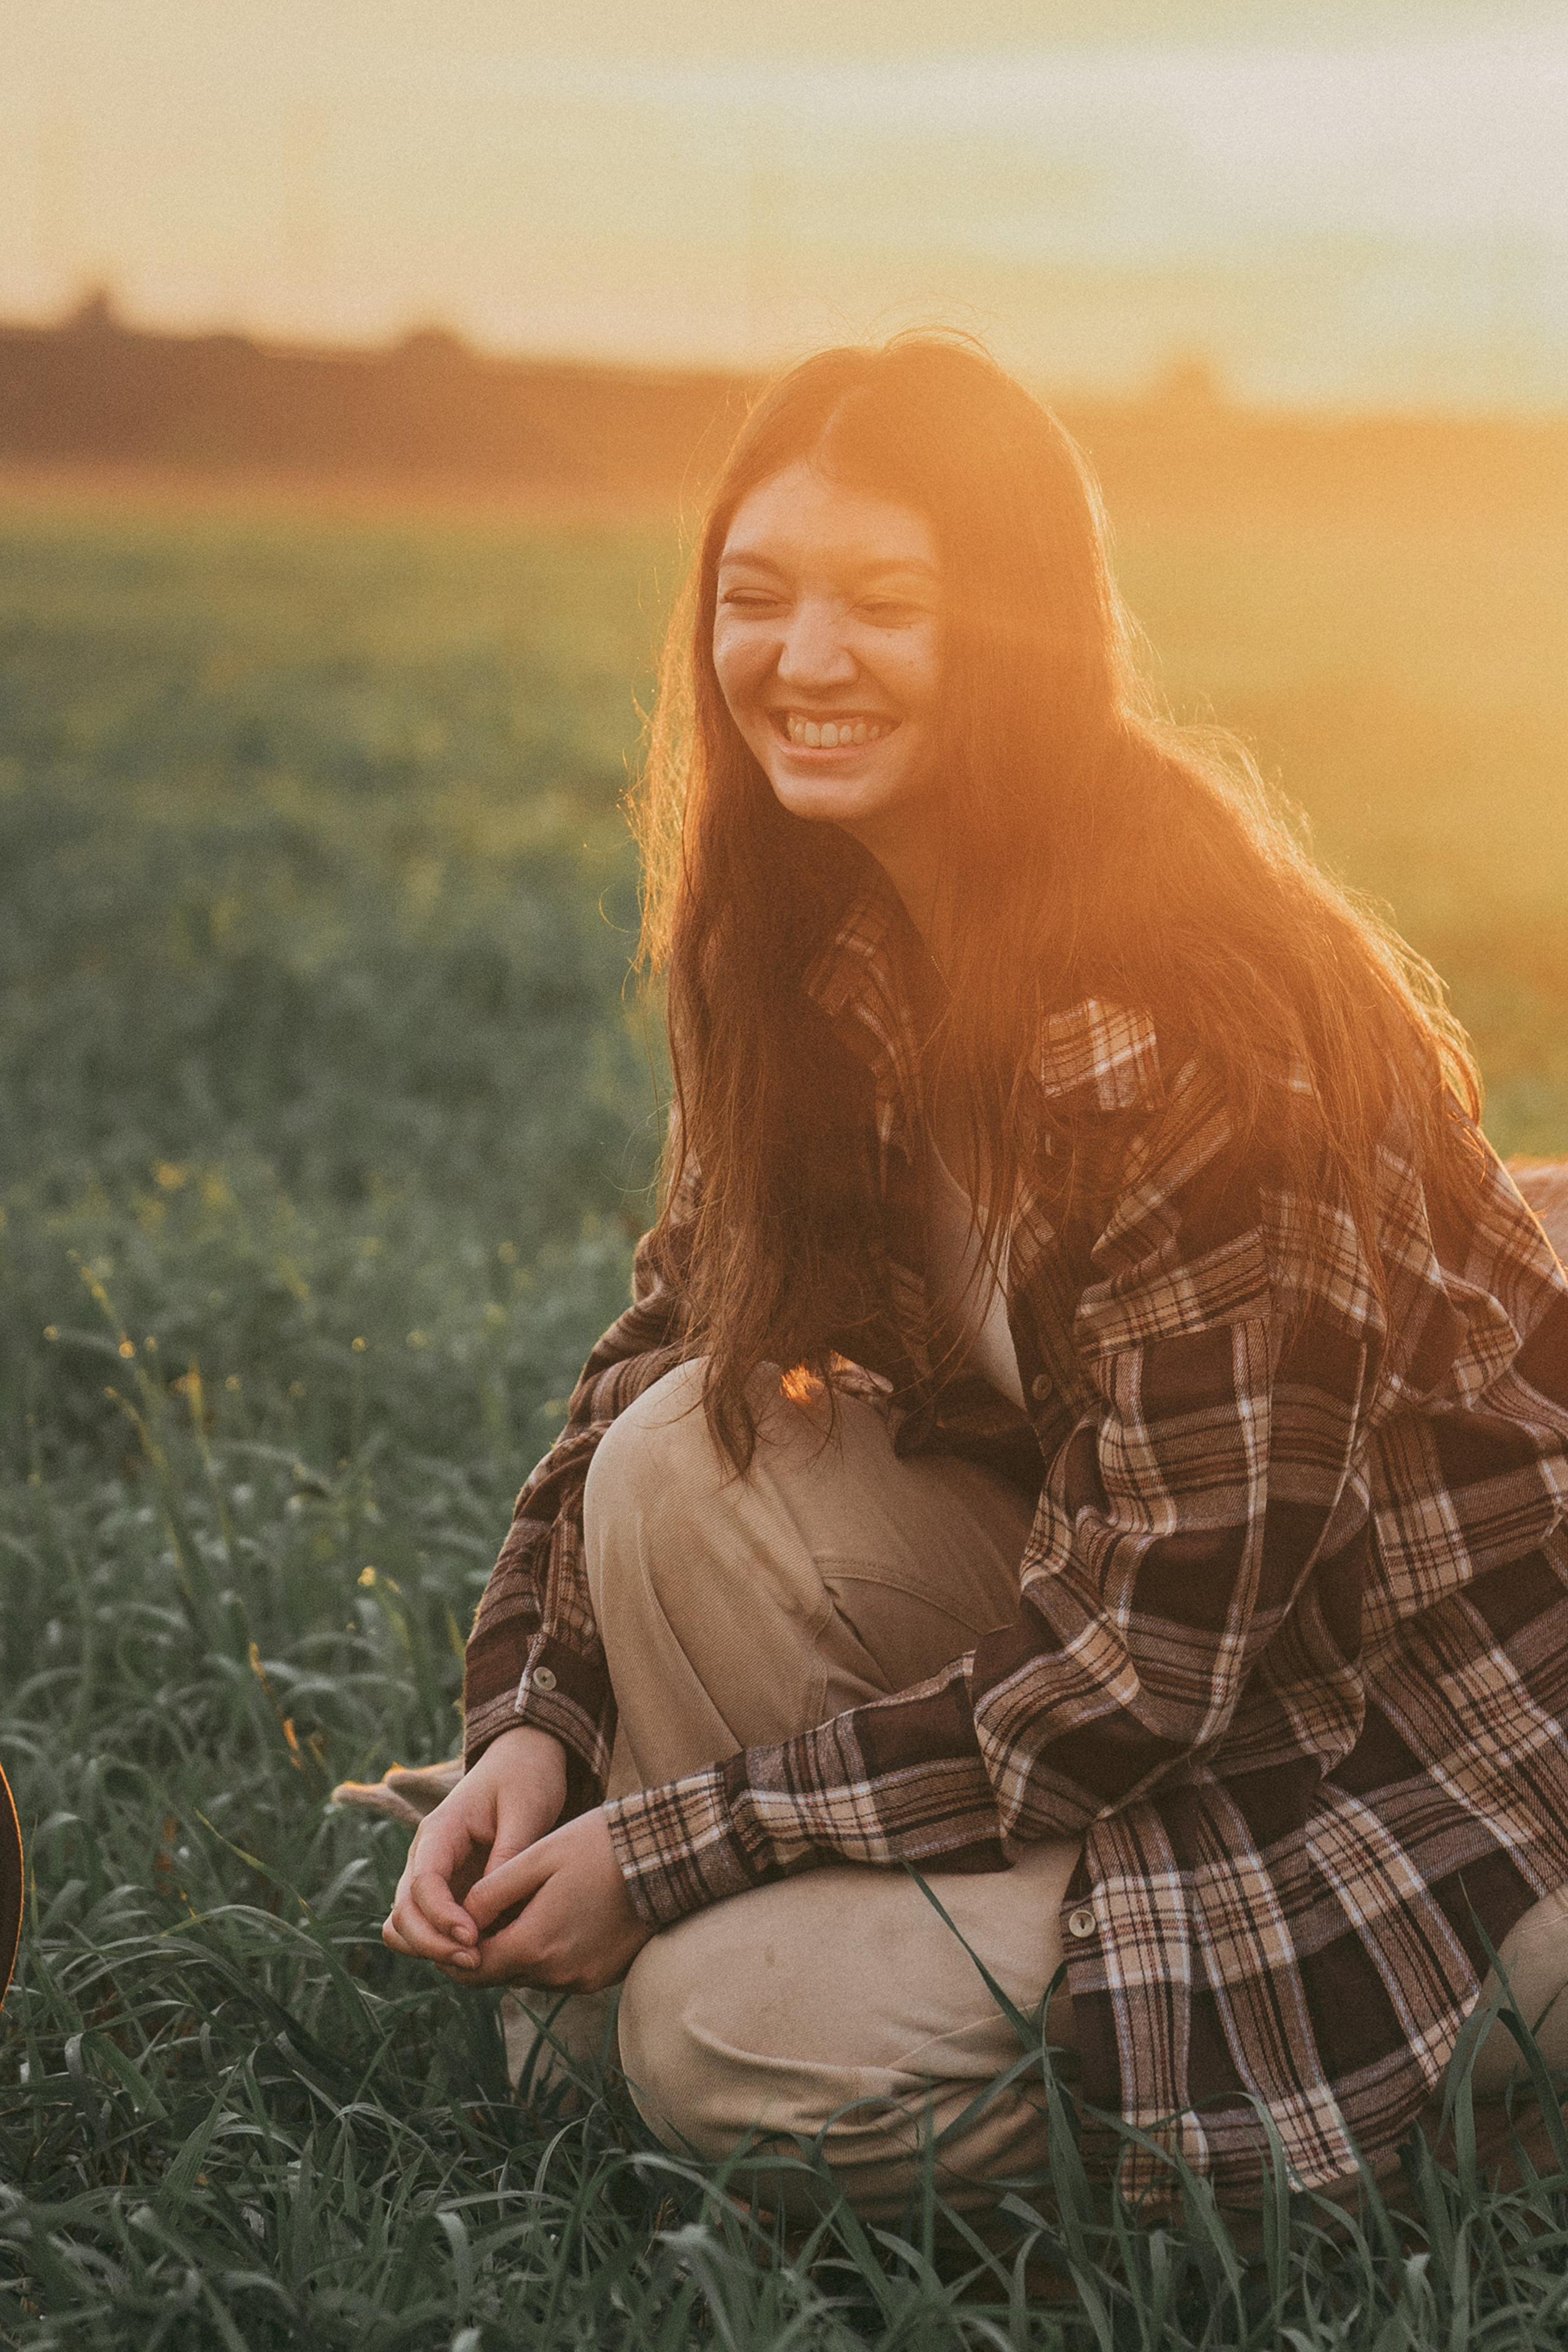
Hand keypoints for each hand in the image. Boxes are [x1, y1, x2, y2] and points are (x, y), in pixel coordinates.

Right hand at [382, 1725, 566, 1972]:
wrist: (523, 1761)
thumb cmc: (526, 1779)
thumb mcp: (526, 1809)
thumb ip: (507, 1856)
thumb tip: (488, 1907)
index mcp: (439, 1830)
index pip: (422, 1883)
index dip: (441, 1919)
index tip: (474, 1938)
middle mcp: (426, 1855)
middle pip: (403, 1913)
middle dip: (432, 1944)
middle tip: (476, 1962)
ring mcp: (433, 1875)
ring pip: (406, 1926)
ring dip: (431, 1950)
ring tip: (478, 1962)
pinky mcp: (448, 1890)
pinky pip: (429, 1927)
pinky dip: (444, 1945)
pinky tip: (483, 1952)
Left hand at [457, 1807, 651, 1991]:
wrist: (666, 1857)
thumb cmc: (599, 1846)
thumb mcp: (537, 1857)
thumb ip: (492, 1891)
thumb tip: (460, 1917)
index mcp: (535, 1945)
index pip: (472, 1967)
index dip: (451, 1951)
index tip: (448, 1926)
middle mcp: (557, 1974)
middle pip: (498, 1975)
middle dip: (481, 1951)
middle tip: (477, 1917)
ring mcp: (582, 1979)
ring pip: (526, 1975)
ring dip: (515, 1951)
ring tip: (519, 1910)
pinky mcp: (601, 1977)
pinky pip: (557, 1973)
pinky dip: (545, 1953)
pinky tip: (555, 1917)